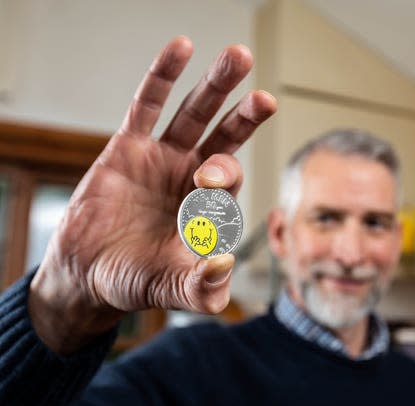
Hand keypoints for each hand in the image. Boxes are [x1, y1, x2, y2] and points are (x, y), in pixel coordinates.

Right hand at [28, 36, 276, 353]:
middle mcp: (194, 178)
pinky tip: (181, 48)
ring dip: (217, 86)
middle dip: (246, 118)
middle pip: (228, 138)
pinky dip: (163, 77)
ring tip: (238, 56)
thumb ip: (200, 287)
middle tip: (265, 101)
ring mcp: (165, 158)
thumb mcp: (171, 288)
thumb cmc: (137, 280)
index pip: (230, 184)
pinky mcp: (130, 146)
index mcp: (211, 208)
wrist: (89, 272)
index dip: (222, 181)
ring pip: (195, 114)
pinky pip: (148, 105)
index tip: (202, 188)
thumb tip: (223, 266)